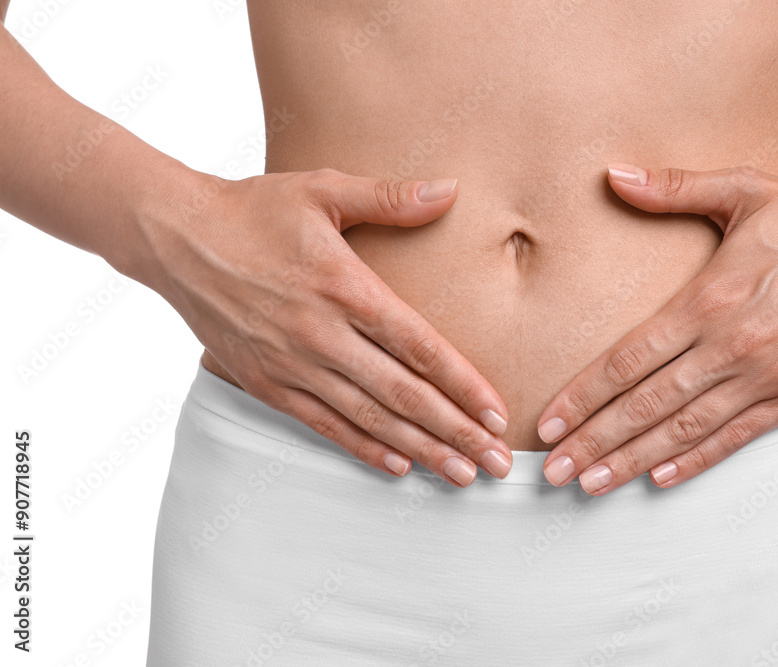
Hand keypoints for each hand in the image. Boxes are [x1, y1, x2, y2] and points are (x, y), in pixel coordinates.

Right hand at [138, 168, 512, 485]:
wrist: (175, 238)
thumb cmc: (254, 210)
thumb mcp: (323, 190)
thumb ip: (389, 197)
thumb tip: (450, 189)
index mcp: (345, 287)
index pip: (419, 346)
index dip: (463, 385)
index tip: (498, 414)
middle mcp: (322, 334)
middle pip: (403, 393)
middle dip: (456, 431)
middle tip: (496, 463)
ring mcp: (292, 364)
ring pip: (368, 417)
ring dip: (419, 449)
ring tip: (460, 475)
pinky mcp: (266, 383)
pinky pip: (323, 424)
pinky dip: (362, 447)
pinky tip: (398, 466)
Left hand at [537, 163, 777, 494]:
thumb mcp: (740, 190)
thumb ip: (672, 189)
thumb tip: (614, 174)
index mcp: (707, 300)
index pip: (628, 361)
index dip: (583, 396)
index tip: (548, 423)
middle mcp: (731, 346)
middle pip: (646, 405)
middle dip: (594, 441)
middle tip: (555, 471)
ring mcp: (765, 377)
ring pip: (685, 430)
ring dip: (634, 459)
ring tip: (593, 483)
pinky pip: (737, 437)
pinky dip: (697, 460)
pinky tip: (661, 477)